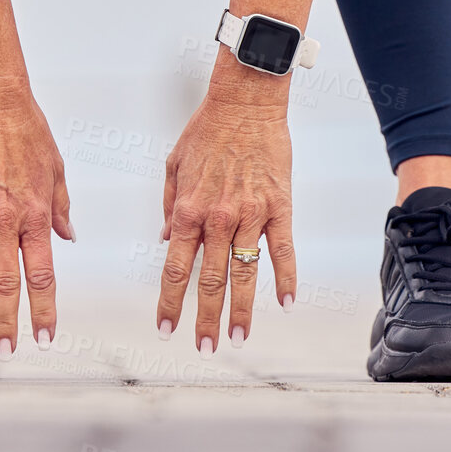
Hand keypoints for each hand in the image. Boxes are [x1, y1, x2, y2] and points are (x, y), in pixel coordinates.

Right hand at [0, 82, 73, 356]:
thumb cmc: (28, 130)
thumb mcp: (57, 169)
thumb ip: (61, 209)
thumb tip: (66, 239)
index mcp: (37, 214)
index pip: (42, 275)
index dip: (43, 310)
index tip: (44, 336)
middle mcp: (7, 219)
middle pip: (7, 282)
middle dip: (10, 321)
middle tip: (9, 350)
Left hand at [156, 89, 297, 352]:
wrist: (245, 103)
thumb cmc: (206, 131)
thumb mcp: (173, 167)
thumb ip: (169, 207)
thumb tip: (165, 242)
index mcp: (187, 210)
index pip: (174, 268)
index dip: (169, 302)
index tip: (165, 329)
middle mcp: (217, 218)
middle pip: (210, 280)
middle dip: (205, 318)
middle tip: (204, 348)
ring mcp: (250, 214)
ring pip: (245, 273)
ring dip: (240, 310)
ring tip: (238, 339)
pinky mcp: (279, 207)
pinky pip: (283, 250)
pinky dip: (285, 278)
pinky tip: (285, 303)